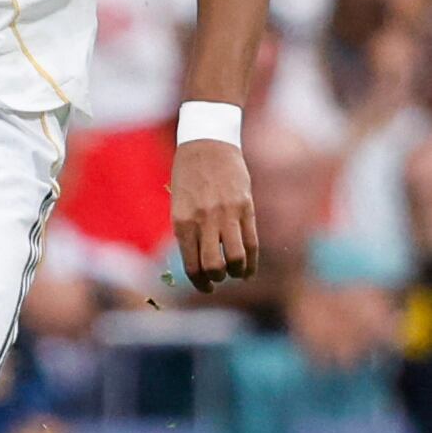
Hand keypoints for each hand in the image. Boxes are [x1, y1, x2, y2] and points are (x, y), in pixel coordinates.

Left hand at [171, 135, 257, 290]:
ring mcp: (226, 214)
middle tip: (217, 279)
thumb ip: (188, 230)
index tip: (205, 287)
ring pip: (236, 258)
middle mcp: (203, 220)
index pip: (191, 264)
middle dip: (216, 279)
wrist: (207, 144)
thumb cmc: (189, 176)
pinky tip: (249, 270)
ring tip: (234, 273)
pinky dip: (251, 262)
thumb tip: (197, 261)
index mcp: (182, 221)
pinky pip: (252, 242)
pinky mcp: (246, 207)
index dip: (199, 282)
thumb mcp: (179, 204)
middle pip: (213, 266)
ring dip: (236, 272)